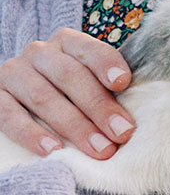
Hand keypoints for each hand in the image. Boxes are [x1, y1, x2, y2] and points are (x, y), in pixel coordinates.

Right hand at [0, 28, 135, 158]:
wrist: (24, 96)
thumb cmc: (72, 94)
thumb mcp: (90, 82)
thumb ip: (108, 90)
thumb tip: (132, 120)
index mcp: (68, 43)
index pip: (88, 49)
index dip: (105, 64)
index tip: (123, 83)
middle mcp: (40, 53)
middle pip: (69, 76)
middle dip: (98, 106)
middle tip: (121, 134)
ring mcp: (14, 74)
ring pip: (43, 97)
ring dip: (74, 126)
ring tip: (99, 150)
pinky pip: (10, 115)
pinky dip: (32, 134)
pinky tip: (53, 151)